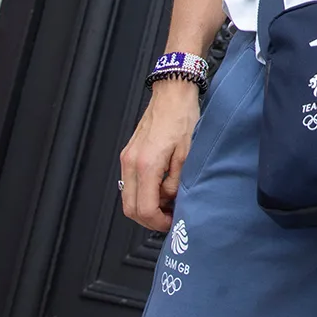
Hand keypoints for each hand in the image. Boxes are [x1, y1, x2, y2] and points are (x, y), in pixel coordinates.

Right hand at [120, 80, 199, 230]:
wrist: (172, 93)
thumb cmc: (182, 117)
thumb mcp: (188, 153)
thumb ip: (177, 182)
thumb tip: (170, 200)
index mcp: (147, 165)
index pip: (145, 209)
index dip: (158, 222)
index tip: (171, 223)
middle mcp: (132, 163)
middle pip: (130, 208)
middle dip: (149, 219)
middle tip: (169, 218)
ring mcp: (127, 158)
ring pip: (128, 197)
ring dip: (145, 206)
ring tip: (167, 202)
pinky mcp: (129, 153)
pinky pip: (129, 183)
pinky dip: (142, 192)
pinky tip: (160, 187)